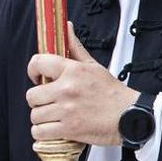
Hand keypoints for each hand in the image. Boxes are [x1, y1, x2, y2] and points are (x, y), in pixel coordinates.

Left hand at [27, 22, 136, 148]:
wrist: (130, 116)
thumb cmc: (113, 93)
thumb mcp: (94, 66)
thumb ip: (76, 48)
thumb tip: (67, 26)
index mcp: (73, 71)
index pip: (38, 62)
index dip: (33, 71)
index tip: (38, 78)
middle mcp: (67, 89)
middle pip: (31, 95)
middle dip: (38, 101)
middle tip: (50, 102)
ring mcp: (66, 110)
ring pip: (35, 115)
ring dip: (42, 119)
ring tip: (54, 117)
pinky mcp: (68, 129)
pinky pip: (40, 132)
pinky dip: (43, 133)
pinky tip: (53, 130)